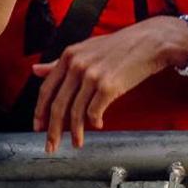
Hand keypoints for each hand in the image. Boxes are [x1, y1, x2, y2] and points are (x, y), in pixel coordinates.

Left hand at [29, 14, 187, 151]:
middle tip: (51, 146)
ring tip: (77, 143)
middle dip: (52, 130)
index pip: (46, 89)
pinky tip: (99, 125)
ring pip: (76, 113)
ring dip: (75, 132)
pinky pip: (95, 112)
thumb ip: (60, 62)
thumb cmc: (121, 45)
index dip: (40, 112)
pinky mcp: (109, 86)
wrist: (151, 41)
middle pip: (58, 105)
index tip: (38, 127)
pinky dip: (94, 122)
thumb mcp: (87, 49)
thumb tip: (35, 70)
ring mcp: (92, 76)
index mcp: (69, 55)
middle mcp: (77, 65)